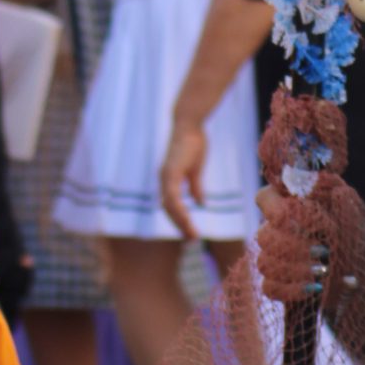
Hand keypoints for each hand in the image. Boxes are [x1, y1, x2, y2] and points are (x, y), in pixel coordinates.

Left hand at [160, 120, 207, 240]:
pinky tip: (187, 220)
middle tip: (191, 240)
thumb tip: (200, 203)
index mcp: (169, 181)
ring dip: (180, 222)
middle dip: (180, 226)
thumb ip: (196, 187)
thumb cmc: (193, 143)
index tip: (190, 233)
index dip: (179, 220)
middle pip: (169, 210)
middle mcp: (164, 181)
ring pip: (170, 207)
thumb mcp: (196, 169)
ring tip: (192, 235)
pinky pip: (173, 196)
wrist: (189, 124)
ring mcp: (165, 177)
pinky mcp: (170, 173)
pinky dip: (179, 210)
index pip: (171, 206)